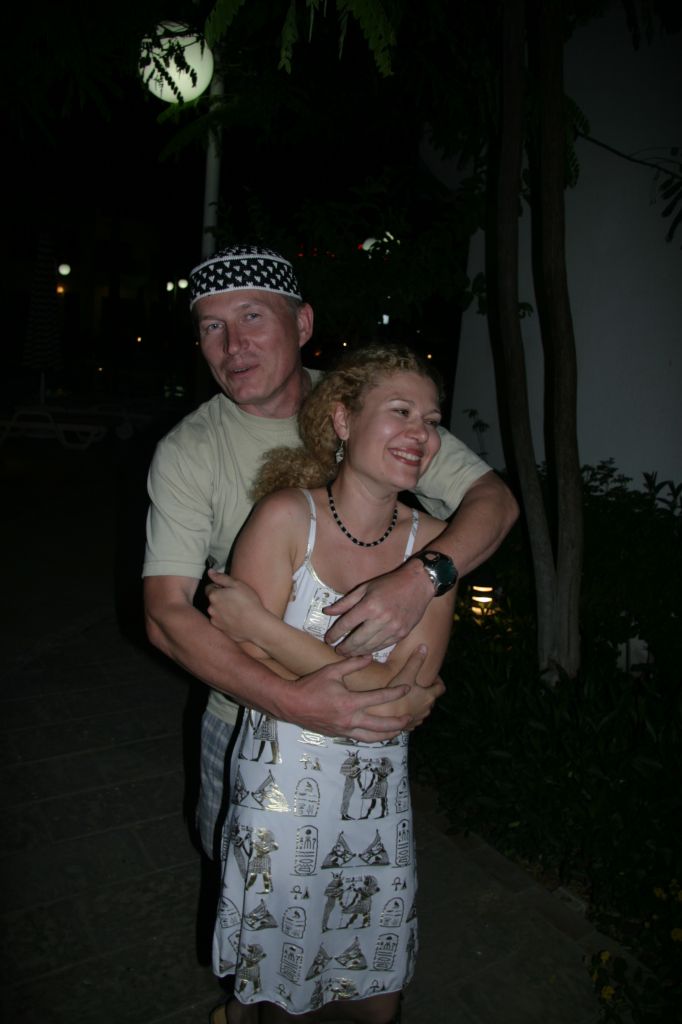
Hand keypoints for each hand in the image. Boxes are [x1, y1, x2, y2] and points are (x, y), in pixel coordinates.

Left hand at [206, 569, 264, 642]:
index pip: (209, 588)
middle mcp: (211, 608)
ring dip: (223, 610)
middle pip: (213, 600)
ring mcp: (215, 620)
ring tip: (237, 610)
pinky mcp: (221, 629)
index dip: (219, 587)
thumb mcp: (237, 584)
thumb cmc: (248, 602)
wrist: (256, 625)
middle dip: (221, 598)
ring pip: (217, 611)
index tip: (229, 589)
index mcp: (213, 596)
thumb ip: (221, 577)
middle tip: (235, 599)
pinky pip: (221, 622)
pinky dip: (227, 620)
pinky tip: (237, 619)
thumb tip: (210, 572)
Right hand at [281, 657, 411, 742]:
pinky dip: (372, 737)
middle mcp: (349, 719)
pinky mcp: (338, 734)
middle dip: (397, 722)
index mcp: (349, 702)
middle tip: (409, 718)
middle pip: (380, 725)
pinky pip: (359, 738)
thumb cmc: (310, 686)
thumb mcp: (331, 671)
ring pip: (371, 737)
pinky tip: (378, 735)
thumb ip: (352, 664)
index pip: (379, 698)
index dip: (395, 693)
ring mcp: (344, 730)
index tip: (407, 688)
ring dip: (387, 735)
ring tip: (399, 731)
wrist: (291, 704)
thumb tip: (369, 657)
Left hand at [323, 559, 432, 654]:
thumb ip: (345, 602)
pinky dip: (371, 650)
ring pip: (369, 647)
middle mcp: (381, 619)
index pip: (346, 624)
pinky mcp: (402, 634)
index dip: (334, 634)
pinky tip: (364, 650)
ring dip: (356, 652)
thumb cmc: (389, 584)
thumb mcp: (365, 588)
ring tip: (348, 653)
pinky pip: (382, 646)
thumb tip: (327, 612)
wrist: (418, 584)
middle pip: (356, 640)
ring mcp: (393, 629)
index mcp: (369, 606)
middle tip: (337, 650)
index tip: (328, 639)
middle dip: (344, 648)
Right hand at [363, 646, 444, 728]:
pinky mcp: (409, 727)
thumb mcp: (406, 674)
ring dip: (418, 702)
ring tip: (406, 696)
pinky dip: (410, 712)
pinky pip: (413, 718)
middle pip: (431, 698)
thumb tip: (424, 647)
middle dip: (425, 691)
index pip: (441, 688)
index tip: (431, 676)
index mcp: (429, 696)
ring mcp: (418, 719)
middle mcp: (427, 709)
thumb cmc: (396, 696)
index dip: (438, 681)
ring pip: (422, 709)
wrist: (384, 718)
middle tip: (415, 684)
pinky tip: (400, 708)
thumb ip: (416, 661)